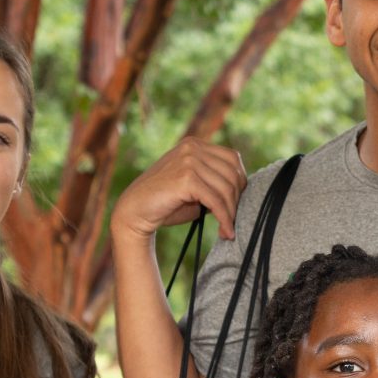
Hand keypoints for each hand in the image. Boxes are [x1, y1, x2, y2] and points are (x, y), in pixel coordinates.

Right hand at [109, 136, 247, 241]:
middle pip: (233, 173)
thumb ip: (214, 183)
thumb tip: (244, 190)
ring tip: (228, 230)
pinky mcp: (186, 177)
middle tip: (232, 221)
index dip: (240, 182)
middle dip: (237, 200)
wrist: (134, 212)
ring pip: (226, 188)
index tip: (236, 204)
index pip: (232, 159)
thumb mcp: (195, 188)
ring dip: (231, 213)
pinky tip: (225, 232)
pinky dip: (224, 219)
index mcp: (195, 145)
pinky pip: (216, 201)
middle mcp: (192, 148)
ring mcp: (188, 160)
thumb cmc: (166, 204)